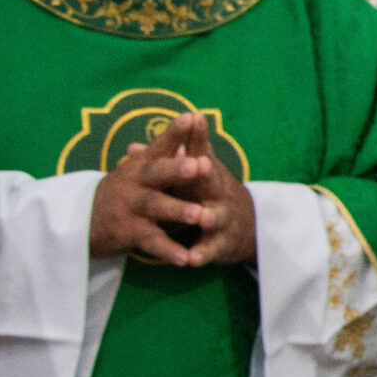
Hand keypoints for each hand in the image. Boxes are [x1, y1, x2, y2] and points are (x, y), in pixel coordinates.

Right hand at [89, 113, 217, 263]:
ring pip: (155, 207)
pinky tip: (186, 259)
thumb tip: (190, 117)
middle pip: (156, 173)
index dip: (174, 132)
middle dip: (178, 169)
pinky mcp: (126, 232)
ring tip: (202, 215)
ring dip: (179, 211)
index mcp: (139, 164)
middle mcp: (133, 181)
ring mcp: (128, 207)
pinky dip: (168, 250)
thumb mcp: (138, 169)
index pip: (158, 145)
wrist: (83, 221)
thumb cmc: (123, 191)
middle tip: (202, 164)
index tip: (191, 117)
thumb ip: (164, 150)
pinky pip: (150, 242)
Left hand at [157, 114, 256, 268]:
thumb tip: (132, 147)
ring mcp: (222, 217)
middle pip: (212, 180)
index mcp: (207, 173)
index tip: (194, 118)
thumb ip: (165, 161)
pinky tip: (191, 259)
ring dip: (208, 216)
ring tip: (202, 218)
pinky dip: (202, 253)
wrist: (243, 226)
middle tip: (201, 164)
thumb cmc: (209, 193)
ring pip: (215, 216)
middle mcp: (218, 192)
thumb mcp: (191, 175)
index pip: (201, 150)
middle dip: (206, 173)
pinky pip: (211, 249)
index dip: (198, 135)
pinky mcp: (222, 243)